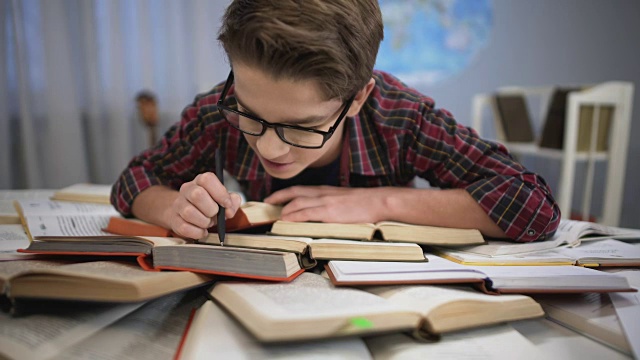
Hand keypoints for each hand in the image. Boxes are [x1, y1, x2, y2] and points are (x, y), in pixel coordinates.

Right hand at [168, 172, 242, 238]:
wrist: (187, 215)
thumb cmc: (208, 206)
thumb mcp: (223, 201)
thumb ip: (232, 202)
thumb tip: (230, 209)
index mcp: (200, 181)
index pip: (207, 179)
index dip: (220, 192)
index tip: (227, 204)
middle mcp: (187, 189)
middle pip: (197, 195)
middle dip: (211, 209)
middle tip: (215, 214)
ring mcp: (178, 204)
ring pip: (189, 212)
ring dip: (204, 222)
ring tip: (207, 223)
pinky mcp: (174, 220)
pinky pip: (184, 227)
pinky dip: (197, 232)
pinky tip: (202, 230)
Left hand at [264, 186, 387, 222]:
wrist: (378, 202)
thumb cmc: (365, 203)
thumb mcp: (344, 199)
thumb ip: (331, 204)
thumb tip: (323, 213)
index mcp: (326, 191)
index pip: (300, 189)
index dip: (284, 193)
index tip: (274, 198)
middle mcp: (322, 193)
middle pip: (294, 192)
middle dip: (278, 197)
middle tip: (267, 203)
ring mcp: (325, 202)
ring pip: (298, 202)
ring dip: (285, 210)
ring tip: (277, 217)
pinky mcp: (330, 211)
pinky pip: (307, 213)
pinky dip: (295, 216)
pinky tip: (288, 220)